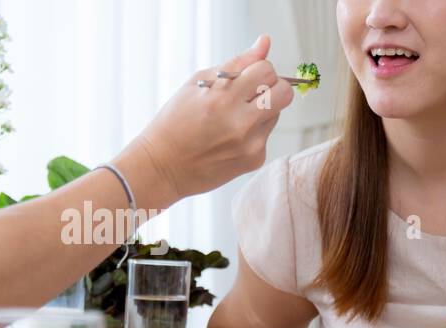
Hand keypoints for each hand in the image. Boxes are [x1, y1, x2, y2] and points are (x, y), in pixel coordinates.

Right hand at [117, 35, 293, 205]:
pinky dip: (253, 133)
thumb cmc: (174, 122)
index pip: (267, 71)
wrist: (162, 167)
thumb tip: (265, 43)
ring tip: (233, 119)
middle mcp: (240, 122)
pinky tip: (230, 138)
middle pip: (284, 92)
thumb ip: (236, 63)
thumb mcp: (197, 84)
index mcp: (223, 97)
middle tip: (251, 94)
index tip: (245, 78)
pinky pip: (266, 135)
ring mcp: (250, 143)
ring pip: (277, 113)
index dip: (258, 70)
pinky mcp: (254, 159)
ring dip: (262, 111)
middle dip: (272, 88)